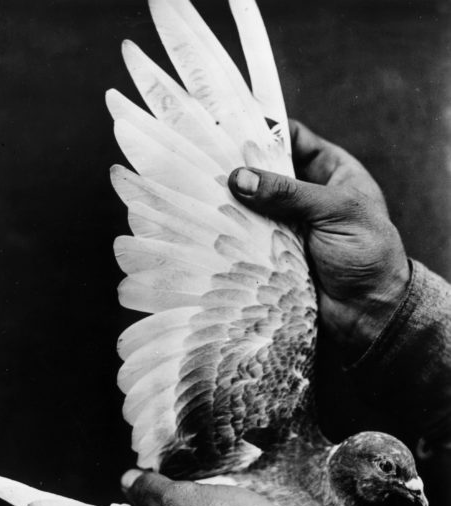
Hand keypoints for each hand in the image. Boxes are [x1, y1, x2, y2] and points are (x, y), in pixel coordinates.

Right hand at [228, 120, 409, 356]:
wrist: (369, 312)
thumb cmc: (367, 253)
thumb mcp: (334, 211)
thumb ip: (288, 194)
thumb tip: (239, 178)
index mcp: (332, 171)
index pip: (295, 139)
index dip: (267, 131)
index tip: (232, 127)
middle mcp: (307, 194)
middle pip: (269, 170)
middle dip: (242, 167)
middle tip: (208, 161)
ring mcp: (290, 224)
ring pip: (256, 204)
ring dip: (235, 201)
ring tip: (202, 190)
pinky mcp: (276, 252)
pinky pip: (251, 235)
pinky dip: (234, 231)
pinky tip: (211, 223)